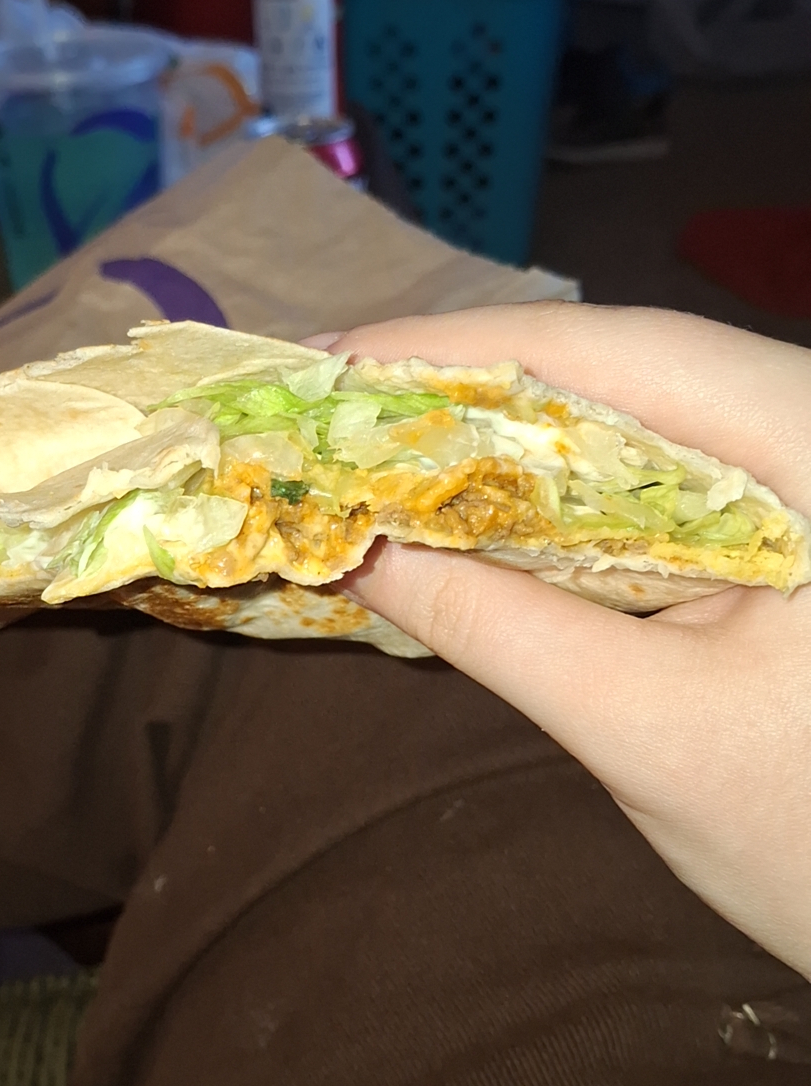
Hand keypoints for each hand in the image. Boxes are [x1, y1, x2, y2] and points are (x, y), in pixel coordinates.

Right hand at [326, 303, 810, 979]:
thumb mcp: (649, 737)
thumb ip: (499, 631)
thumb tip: (357, 546)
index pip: (622, 354)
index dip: (458, 348)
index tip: (323, 360)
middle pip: (626, 373)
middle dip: (468, 389)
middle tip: (322, 409)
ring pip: (642, 425)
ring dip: (508, 446)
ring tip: (372, 456)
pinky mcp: (798, 534)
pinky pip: (666, 486)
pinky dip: (564, 503)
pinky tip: (478, 520)